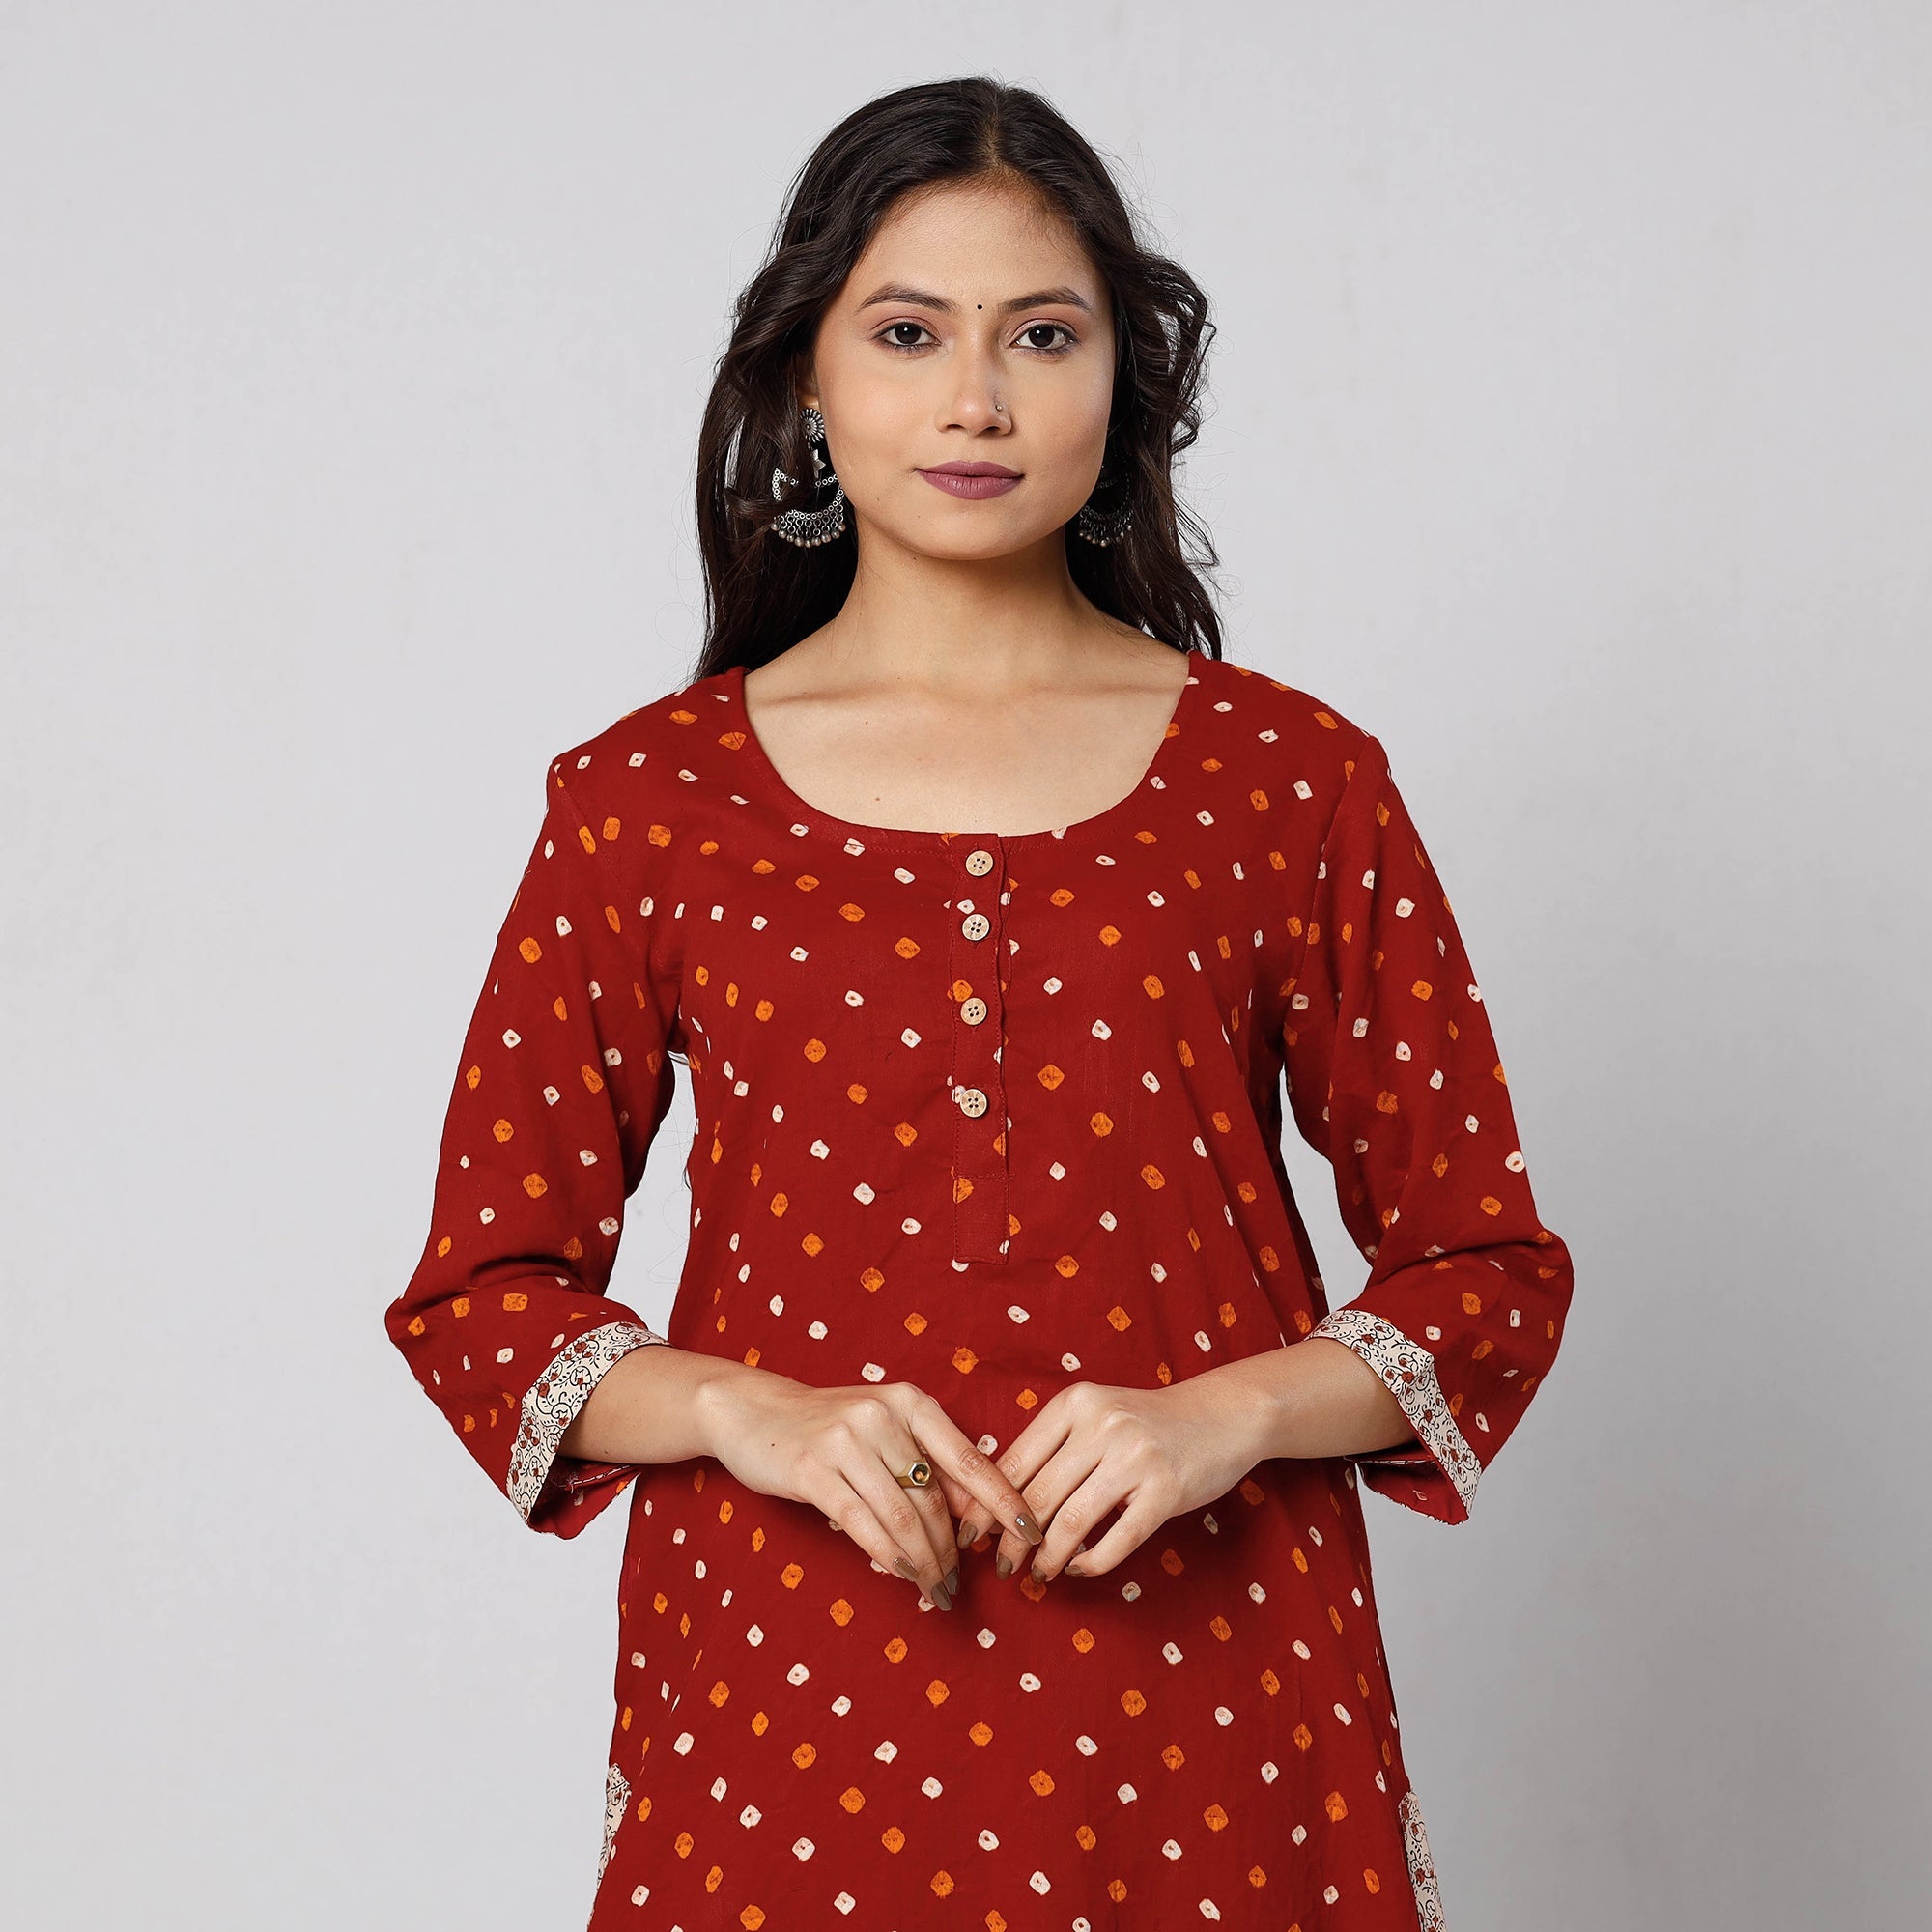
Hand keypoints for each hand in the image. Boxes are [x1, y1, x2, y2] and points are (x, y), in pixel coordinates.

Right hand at [699, 1372, 1042, 1611]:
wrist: (754, 1410)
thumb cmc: (830, 1427)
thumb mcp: (885, 1432)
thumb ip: (928, 1466)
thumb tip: (979, 1517)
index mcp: (910, 1402)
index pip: (969, 1458)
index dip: (1004, 1500)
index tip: (1032, 1533)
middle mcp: (883, 1414)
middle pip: (934, 1498)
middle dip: (952, 1549)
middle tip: (958, 1584)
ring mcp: (846, 1439)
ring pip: (901, 1516)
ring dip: (924, 1561)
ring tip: (934, 1589)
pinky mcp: (812, 1468)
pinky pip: (861, 1523)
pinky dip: (887, 1555)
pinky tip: (903, 1575)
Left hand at [954, 1374, 1267, 1585]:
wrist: (1222, 1415)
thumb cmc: (1146, 1423)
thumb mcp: (1095, 1417)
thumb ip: (1053, 1447)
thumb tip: (994, 1499)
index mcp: (1074, 1403)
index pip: (1014, 1462)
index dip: (986, 1505)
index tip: (969, 1536)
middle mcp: (1101, 1424)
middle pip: (1037, 1496)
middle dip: (1011, 1541)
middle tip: (1001, 1567)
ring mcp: (1135, 1456)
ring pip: (1071, 1522)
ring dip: (1048, 1558)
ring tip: (1038, 1575)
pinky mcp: (1165, 1489)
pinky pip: (1117, 1540)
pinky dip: (1091, 1562)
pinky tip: (1079, 1569)